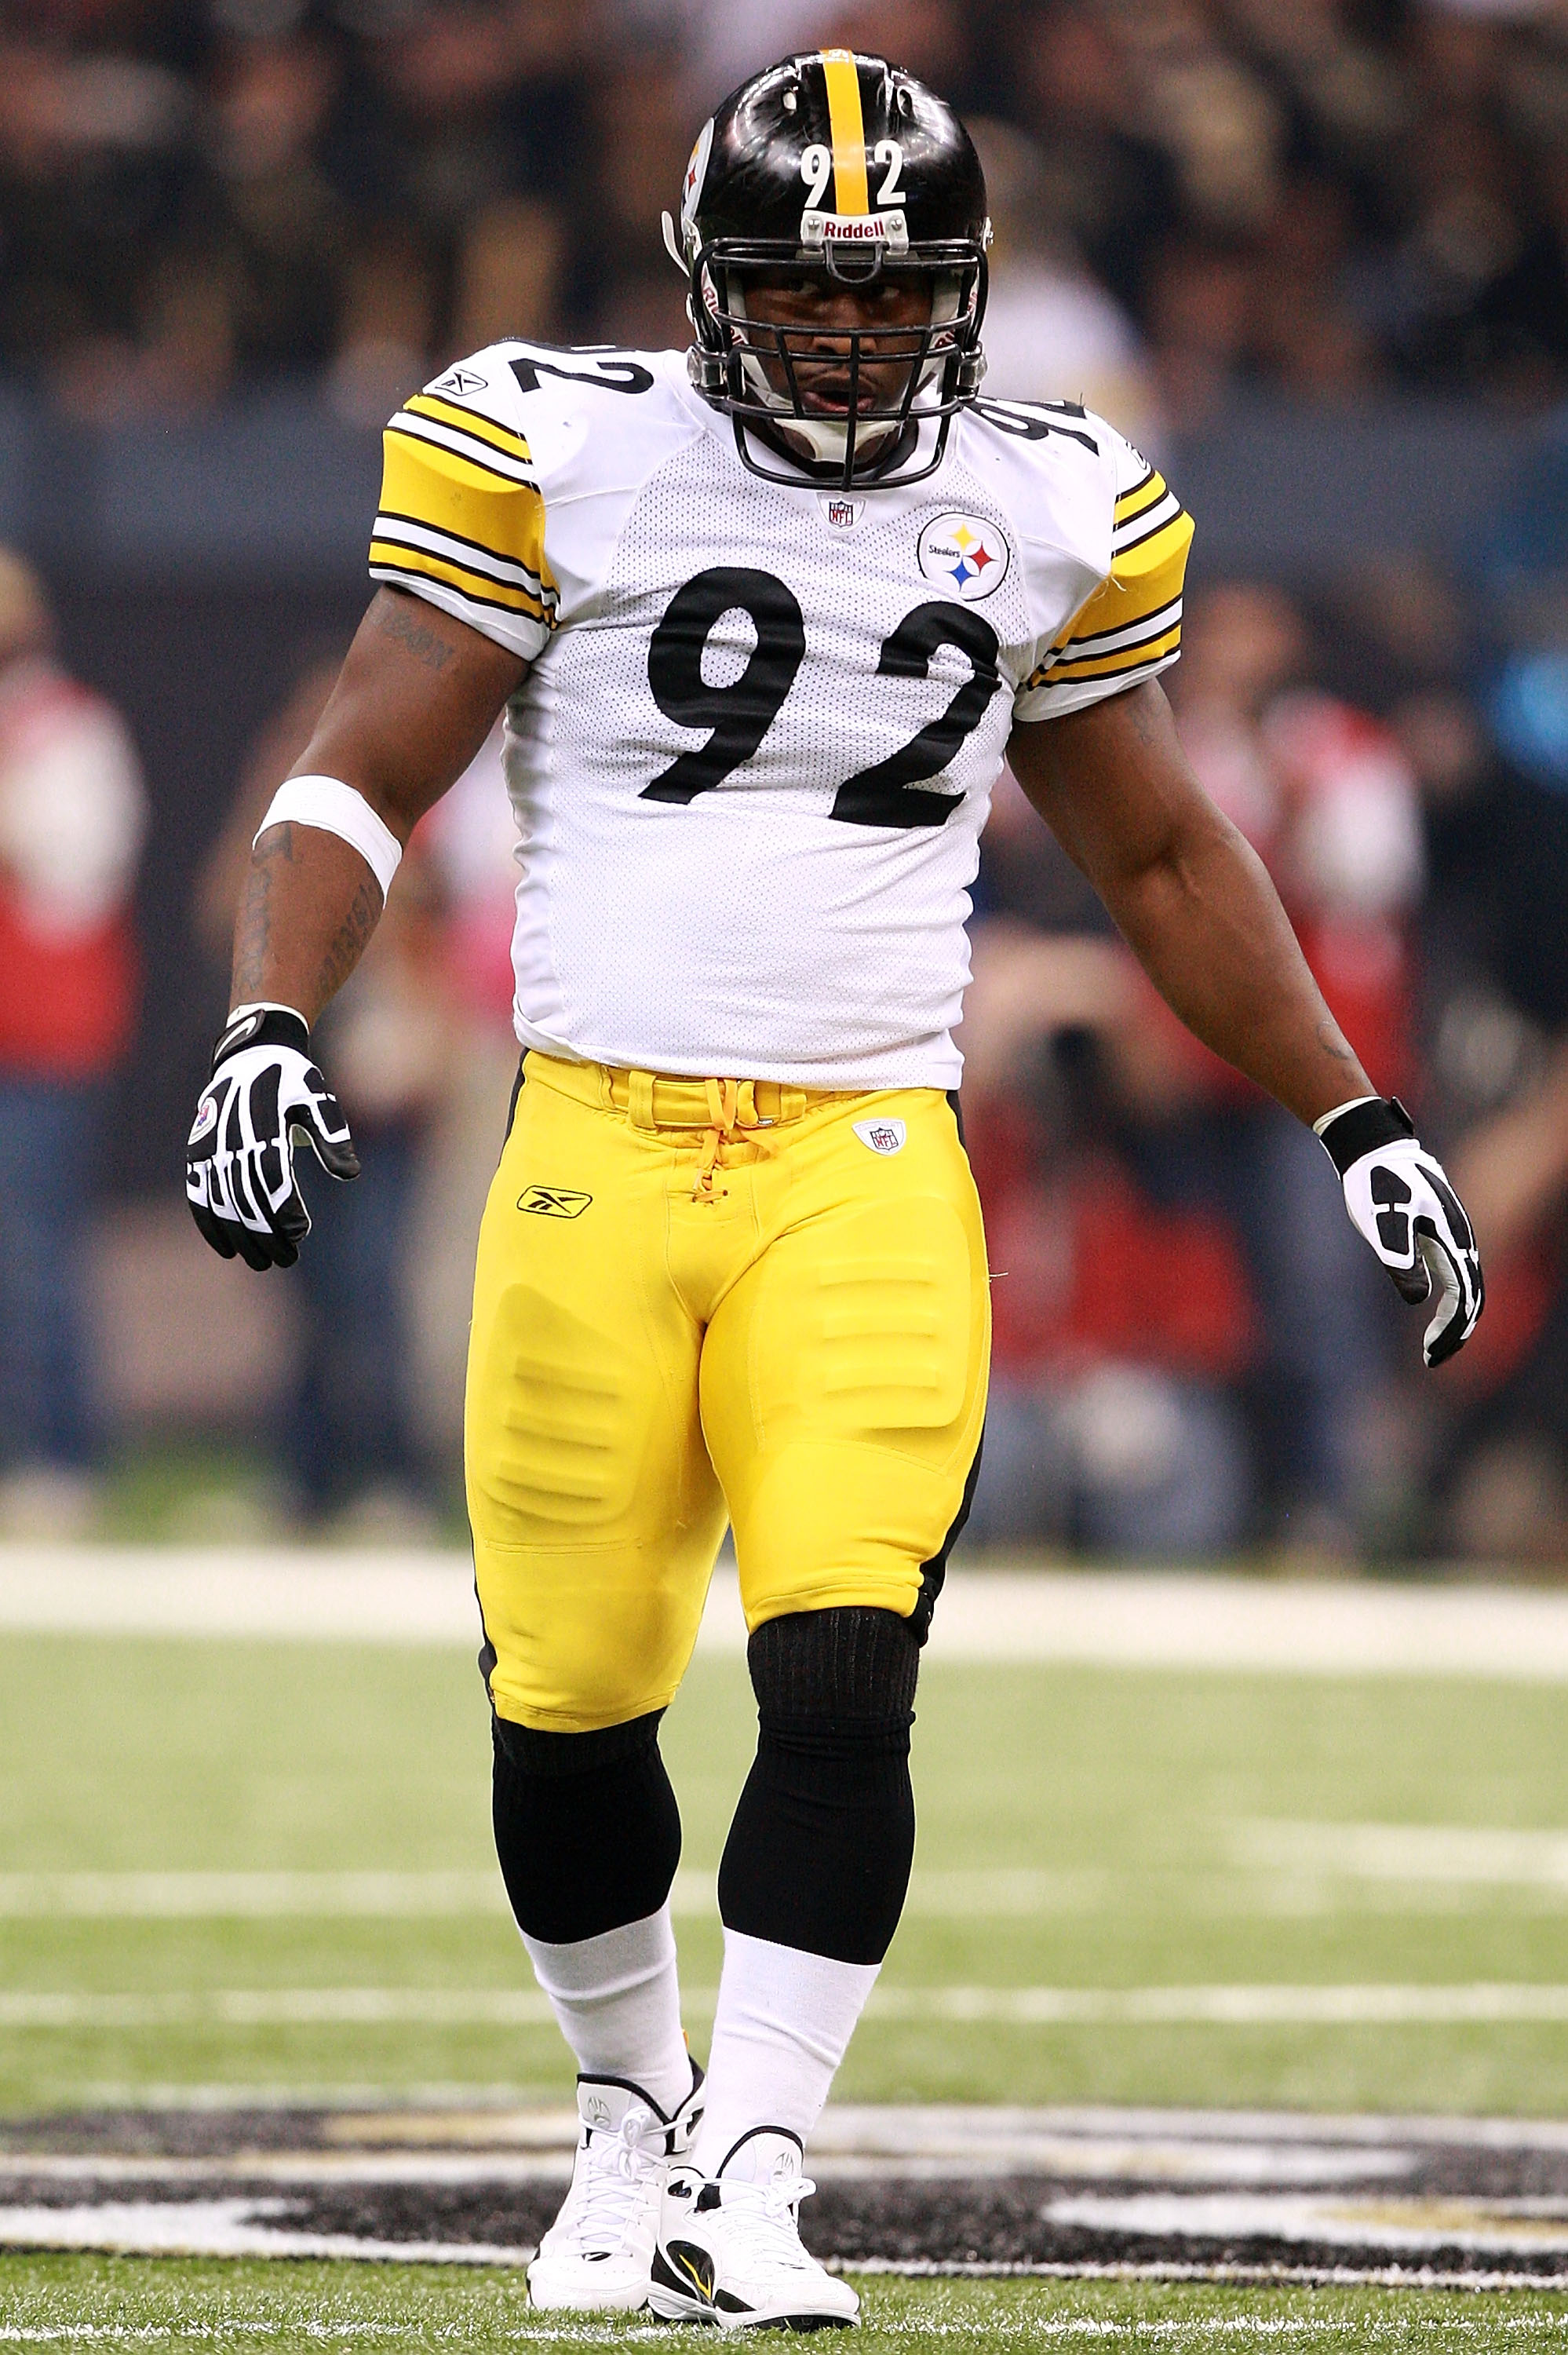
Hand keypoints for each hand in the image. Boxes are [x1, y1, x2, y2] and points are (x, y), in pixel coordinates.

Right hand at [185, 1003, 357, 1270]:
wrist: (250, 1054)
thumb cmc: (293, 1081)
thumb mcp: (318, 1099)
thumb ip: (332, 1136)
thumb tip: (349, 1174)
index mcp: (262, 1122)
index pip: (270, 1175)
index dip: (283, 1208)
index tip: (301, 1235)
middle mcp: (230, 1136)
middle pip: (245, 1196)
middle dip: (265, 1233)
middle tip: (286, 1260)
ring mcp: (209, 1145)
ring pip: (221, 1201)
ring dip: (241, 1236)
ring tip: (262, 1261)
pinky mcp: (196, 1153)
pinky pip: (197, 1194)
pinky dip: (209, 1223)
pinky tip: (226, 1249)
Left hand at [1317, 1096, 1483, 1367]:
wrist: (1375, 1146)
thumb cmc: (1375, 1182)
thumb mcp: (1382, 1222)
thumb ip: (1400, 1257)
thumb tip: (1418, 1298)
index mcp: (1452, 1240)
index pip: (1465, 1297)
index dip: (1452, 1331)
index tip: (1429, 1357)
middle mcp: (1461, 1239)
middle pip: (1472, 1296)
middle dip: (1457, 1332)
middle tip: (1432, 1359)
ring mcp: (1452, 1234)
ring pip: (1467, 1284)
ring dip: (1455, 1317)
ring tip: (1433, 1344)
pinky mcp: (1439, 1231)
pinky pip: (1455, 1271)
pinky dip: (1450, 1298)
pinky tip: (1431, 1307)